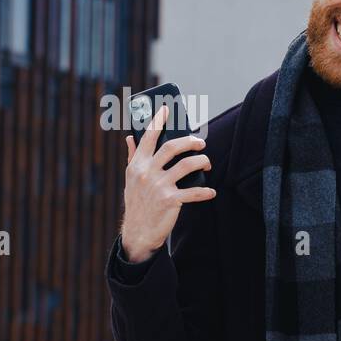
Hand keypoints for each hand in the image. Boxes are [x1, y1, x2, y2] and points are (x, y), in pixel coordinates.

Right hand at [120, 104, 215, 262]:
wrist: (138, 232)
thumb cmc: (136, 202)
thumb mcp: (130, 179)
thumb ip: (132, 157)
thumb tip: (129, 137)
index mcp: (137, 165)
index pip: (148, 137)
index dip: (158, 121)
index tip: (167, 108)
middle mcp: (147, 173)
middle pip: (172, 147)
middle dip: (190, 141)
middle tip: (200, 142)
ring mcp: (159, 186)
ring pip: (187, 165)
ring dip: (202, 161)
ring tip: (207, 162)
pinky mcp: (171, 200)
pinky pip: (193, 192)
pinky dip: (205, 191)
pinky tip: (211, 191)